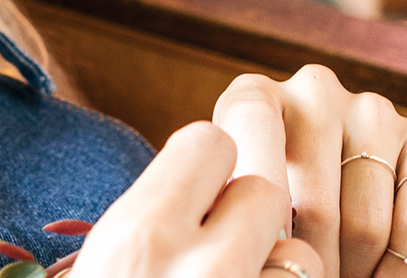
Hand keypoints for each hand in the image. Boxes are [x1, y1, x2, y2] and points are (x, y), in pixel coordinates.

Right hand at [60, 121, 326, 277]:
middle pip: (263, 189)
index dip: (208, 163)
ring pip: (299, 252)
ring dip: (276, 265)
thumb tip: (211, 159)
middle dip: (249, 211)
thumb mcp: (107, 257)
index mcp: (140, 234)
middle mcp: (199, 268)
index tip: (199, 187)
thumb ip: (153, 210)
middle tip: (224, 239)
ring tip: (241, 275)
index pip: (208, 142)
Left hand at [213, 66, 406, 277]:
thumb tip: (259, 239)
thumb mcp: (239, 194)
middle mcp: (316, 91)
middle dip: (311, 263)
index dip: (258, 202)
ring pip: (367, 224)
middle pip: (315, 206)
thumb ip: (240, 202)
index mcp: (254, 95)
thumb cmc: (270, 203)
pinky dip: (405, 264)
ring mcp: (375, 111)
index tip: (270, 250)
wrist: (329, 194)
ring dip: (355, 270)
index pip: (252, 129)